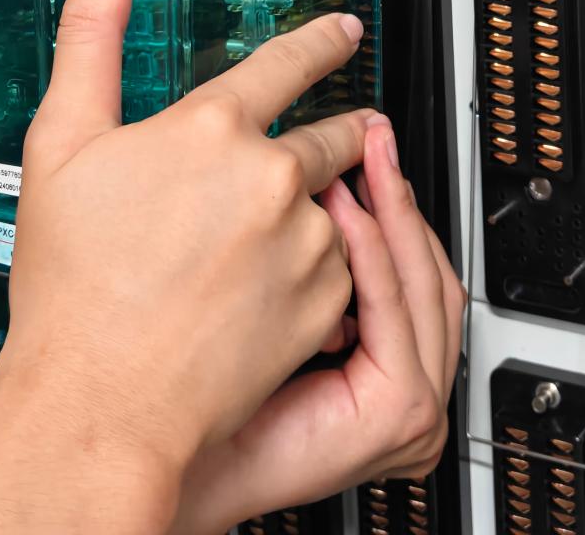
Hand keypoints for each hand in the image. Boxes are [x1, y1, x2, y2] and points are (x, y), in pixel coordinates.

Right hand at [0, 0, 373, 532]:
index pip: (287, 62)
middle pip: (331, 136)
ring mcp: (303, 244)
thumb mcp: (61, 140)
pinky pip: (339, 271)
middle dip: (336, 133)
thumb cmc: (73, 286)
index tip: (345, 31)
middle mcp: (271, 179)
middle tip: (324, 143)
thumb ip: (90, 31)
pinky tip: (263, 292)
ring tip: (258, 247)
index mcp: (211, 129)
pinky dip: (316, 273)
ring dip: (313, 214)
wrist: (101, 403)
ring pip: (332, 207)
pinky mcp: (323, 304)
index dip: (320, 42)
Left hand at [169, 116, 463, 533]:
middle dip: (396, 194)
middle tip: (370, 135)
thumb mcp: (256, 310)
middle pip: (426, 267)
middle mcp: (411, 384)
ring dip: (388, 212)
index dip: (392, 203)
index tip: (363, 144)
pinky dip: (370, 250)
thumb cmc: (192, 389)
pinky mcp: (403, 403)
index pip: (409, 268)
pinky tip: (339, 208)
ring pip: (420, 279)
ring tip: (356, 156)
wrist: (158, 449)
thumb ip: (292, 260)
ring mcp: (415, 398)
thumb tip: (310, 182)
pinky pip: (391, 306)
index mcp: (384, 365)